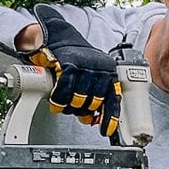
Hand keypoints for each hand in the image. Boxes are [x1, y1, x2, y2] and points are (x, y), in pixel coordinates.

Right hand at [30, 5, 122, 135]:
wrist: (60, 37)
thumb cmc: (76, 61)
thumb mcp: (91, 78)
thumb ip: (95, 96)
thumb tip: (94, 120)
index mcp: (109, 74)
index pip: (112, 100)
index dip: (109, 118)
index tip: (105, 131)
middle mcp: (100, 70)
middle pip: (93, 104)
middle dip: (81, 111)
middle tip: (72, 109)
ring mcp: (85, 67)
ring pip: (78, 100)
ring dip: (69, 107)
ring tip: (63, 104)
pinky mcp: (69, 65)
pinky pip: (64, 92)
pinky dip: (58, 100)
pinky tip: (56, 102)